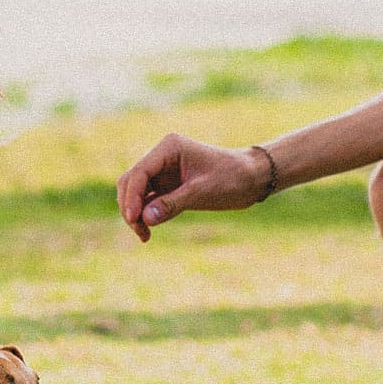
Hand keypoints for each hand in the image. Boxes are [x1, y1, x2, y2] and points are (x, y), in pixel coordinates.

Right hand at [116, 134, 267, 240]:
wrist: (252, 178)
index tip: (134, 219)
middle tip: (139, 231)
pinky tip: (148, 232)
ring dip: (135, 213)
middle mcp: (161, 157)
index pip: (139, 172)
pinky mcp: (167, 186)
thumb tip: (145, 218)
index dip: (132, 196)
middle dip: (130, 206)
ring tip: (144, 235)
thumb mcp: (202, 192)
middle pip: (131, 181)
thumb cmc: (232, 178)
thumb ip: (172, 204)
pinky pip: (147, 201)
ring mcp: (163, 171)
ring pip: (135, 192)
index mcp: (168, 148)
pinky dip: (145, 215)